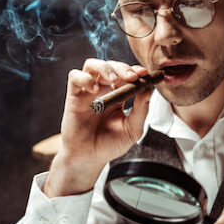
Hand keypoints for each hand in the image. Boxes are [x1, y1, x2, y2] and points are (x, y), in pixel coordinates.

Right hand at [43, 59, 152, 197]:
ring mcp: (88, 92)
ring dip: (104, 67)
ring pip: (92, 65)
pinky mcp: (74, 96)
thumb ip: (141, 110)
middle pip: (111, 66)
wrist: (90, 158)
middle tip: (132, 77)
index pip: (127, 75)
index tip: (145, 74)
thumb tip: (149, 90)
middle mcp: (103, 90)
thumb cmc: (110, 145)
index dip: (136, 71)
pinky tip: (95, 89)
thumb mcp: (132, 129)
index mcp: (119, 95)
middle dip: (123, 68)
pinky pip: (75, 76)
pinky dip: (85, 78)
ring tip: (113, 80)